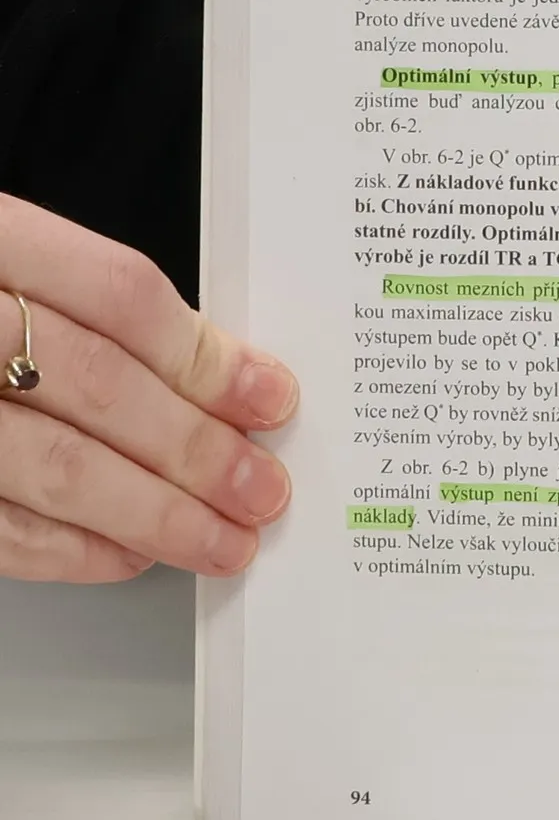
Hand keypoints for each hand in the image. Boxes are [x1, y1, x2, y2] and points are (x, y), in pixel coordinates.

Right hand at [0, 196, 297, 581]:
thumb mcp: (2, 263)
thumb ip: (87, 309)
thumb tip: (222, 376)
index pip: (115, 295)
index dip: (204, 355)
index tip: (270, 399)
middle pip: (94, 384)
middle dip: (195, 448)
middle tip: (261, 490)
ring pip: (49, 465)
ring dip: (152, 514)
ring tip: (221, 539)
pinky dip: (69, 551)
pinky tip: (129, 556)